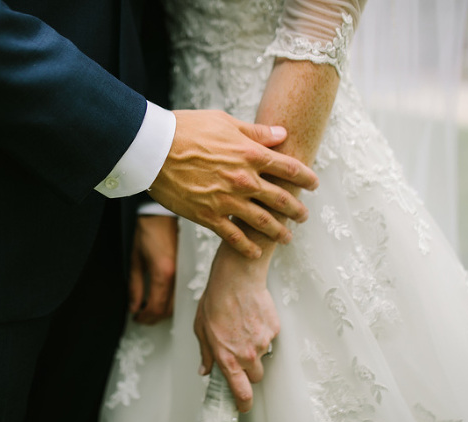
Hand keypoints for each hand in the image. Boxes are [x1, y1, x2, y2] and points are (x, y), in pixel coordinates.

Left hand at [129, 215, 177, 323]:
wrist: (163, 215)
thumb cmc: (148, 232)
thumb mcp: (136, 260)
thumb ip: (135, 287)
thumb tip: (133, 307)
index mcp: (162, 274)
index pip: (155, 307)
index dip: (144, 317)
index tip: (136, 318)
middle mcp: (177, 276)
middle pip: (167, 310)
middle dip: (152, 318)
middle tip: (140, 317)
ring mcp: (184, 274)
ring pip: (175, 305)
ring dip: (161, 312)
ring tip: (147, 309)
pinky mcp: (187, 271)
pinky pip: (180, 295)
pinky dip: (169, 302)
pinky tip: (159, 299)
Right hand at [148, 110, 318, 258]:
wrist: (153, 149)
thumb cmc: (186, 129)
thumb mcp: (224, 122)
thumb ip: (256, 132)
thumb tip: (282, 135)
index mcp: (250, 154)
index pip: (289, 168)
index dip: (305, 178)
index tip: (314, 185)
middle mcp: (244, 180)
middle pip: (281, 199)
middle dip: (296, 210)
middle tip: (303, 217)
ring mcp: (227, 200)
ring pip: (262, 221)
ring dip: (278, 232)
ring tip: (287, 238)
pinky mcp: (208, 216)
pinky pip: (234, 236)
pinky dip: (247, 247)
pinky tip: (256, 253)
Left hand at [194, 245, 279, 412]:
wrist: (236, 279)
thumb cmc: (215, 302)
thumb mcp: (201, 329)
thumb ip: (206, 353)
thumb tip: (205, 370)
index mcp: (226, 358)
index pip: (241, 392)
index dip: (243, 403)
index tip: (243, 407)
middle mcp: (246, 354)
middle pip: (256, 377)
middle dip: (249, 371)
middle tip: (240, 354)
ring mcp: (262, 343)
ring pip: (263, 356)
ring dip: (255, 349)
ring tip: (242, 327)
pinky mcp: (274, 329)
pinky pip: (270, 338)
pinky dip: (262, 332)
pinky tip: (252, 317)